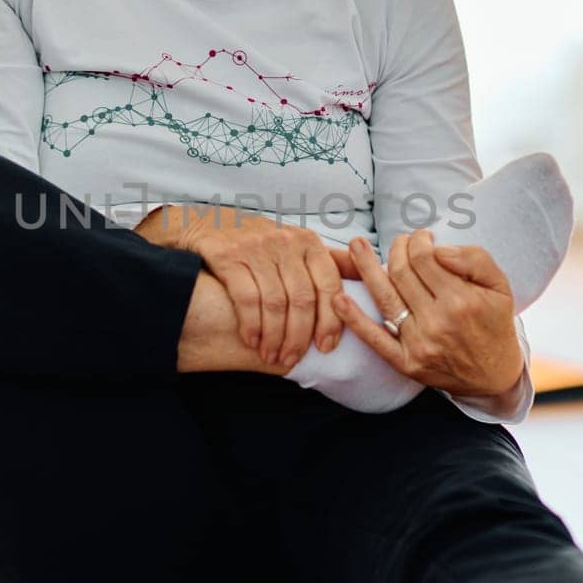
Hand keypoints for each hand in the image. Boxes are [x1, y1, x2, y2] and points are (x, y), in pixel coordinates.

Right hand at [169, 206, 361, 366]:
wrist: (209, 224)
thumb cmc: (260, 242)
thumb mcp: (297, 245)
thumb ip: (331, 261)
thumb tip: (374, 276)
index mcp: (308, 242)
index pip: (329, 285)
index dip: (331, 320)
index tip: (326, 347)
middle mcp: (286, 242)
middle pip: (302, 299)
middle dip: (299, 336)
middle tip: (291, 359)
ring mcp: (257, 249)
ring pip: (275, 303)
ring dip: (274, 337)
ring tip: (271, 355)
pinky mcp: (230, 257)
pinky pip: (247, 299)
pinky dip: (251, 325)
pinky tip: (252, 341)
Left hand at [333, 230, 523, 396]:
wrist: (494, 376)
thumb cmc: (495, 324)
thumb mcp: (500, 287)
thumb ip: (474, 260)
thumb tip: (438, 249)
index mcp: (461, 300)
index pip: (425, 258)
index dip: (418, 241)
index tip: (421, 237)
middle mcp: (438, 321)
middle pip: (402, 273)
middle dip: (396, 249)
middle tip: (398, 242)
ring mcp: (419, 344)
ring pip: (385, 297)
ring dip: (365, 268)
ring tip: (355, 246)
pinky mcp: (406, 363)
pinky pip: (375, 339)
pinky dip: (355, 320)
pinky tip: (339, 300)